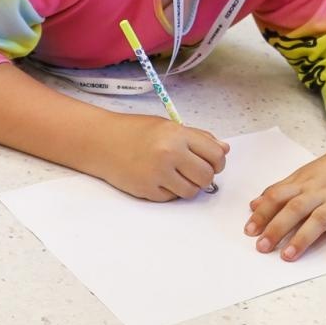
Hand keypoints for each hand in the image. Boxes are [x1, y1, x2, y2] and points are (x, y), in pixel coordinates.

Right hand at [100, 114, 228, 200]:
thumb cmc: (135, 131)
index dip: (218, 162)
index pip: (215, 155)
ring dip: (188, 186)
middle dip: (205, 177)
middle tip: (194, 171)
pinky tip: (158, 178)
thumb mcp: (168, 126)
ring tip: (175, 174)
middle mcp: (169, 154)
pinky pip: (171, 198)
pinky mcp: (147, 190)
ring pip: (191, 192)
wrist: (101, 141)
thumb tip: (224, 149)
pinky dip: (170, 191)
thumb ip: (198, 137)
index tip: (212, 163)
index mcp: (178, 135)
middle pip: (206, 177)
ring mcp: (158, 174)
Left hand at [245, 148, 325, 262]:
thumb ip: (279, 191)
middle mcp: (319, 193)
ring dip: (303, 238)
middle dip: (277, 228)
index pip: (278, 197)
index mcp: (303, 184)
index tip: (249, 231)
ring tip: (288, 255)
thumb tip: (253, 205)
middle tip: (262, 247)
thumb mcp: (301, 176)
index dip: (262, 213)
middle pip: (296, 209)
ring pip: (320, 219)